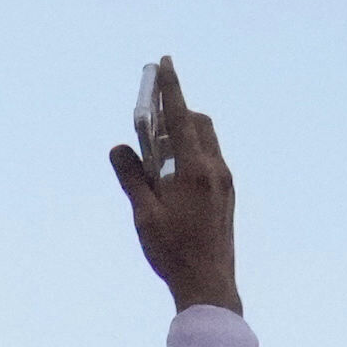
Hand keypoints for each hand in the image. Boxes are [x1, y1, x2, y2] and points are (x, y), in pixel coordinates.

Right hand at [108, 56, 240, 317]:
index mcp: (194, 170)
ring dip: (184, 133)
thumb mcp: (144, 215)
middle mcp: (215, 169)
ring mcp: (224, 182)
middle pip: (198, 123)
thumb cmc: (174, 253)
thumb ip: (132, 177)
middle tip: (152, 117)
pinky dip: (192, 153)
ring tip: (158, 151)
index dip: (170, 87)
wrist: (209, 285)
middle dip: (176, 111)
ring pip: (206, 140)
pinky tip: (174, 174)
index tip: (164, 62)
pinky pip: (210, 159)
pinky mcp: (227, 195)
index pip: (180, 116)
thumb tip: (119, 148)